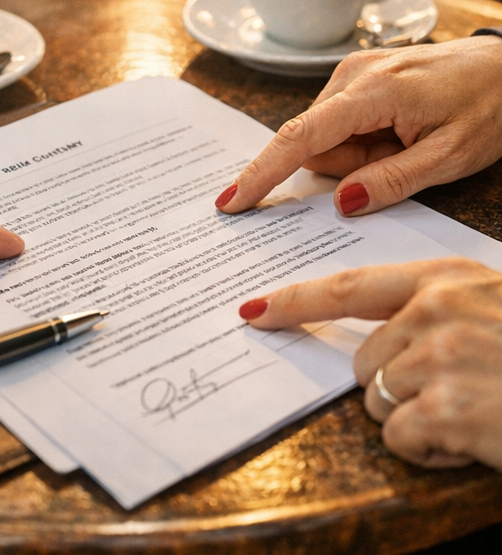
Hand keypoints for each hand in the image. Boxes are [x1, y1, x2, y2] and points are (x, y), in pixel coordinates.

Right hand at [217, 37, 501, 216]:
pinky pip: (340, 122)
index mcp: (372, 91)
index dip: (263, 172)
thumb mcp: (452, 156)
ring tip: (411, 141)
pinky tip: (402, 130)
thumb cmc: (492, 105)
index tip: (231, 200)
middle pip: (316, 144)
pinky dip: (365, 137)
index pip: (300, 138)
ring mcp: (353, 71)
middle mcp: (351, 74)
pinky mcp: (358, 75)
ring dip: (361, 153)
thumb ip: (393, 181)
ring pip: (327, 136)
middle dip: (349, 166)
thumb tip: (342, 203)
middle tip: (406, 158)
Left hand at [239, 258, 501, 469]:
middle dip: (399, 386)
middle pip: (363, 361)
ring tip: (480, 410)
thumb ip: (443, 308)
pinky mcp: (446, 408)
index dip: (295, 301)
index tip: (252, 311)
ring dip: (421, 420)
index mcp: (450, 280)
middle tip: (464, 392)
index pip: (350, 287)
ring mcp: (440, 358)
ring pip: (379, 401)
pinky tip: (479, 437)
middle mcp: (437, 311)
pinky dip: (433, 450)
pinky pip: (401, 438)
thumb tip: (385, 328)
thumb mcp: (498, 307)